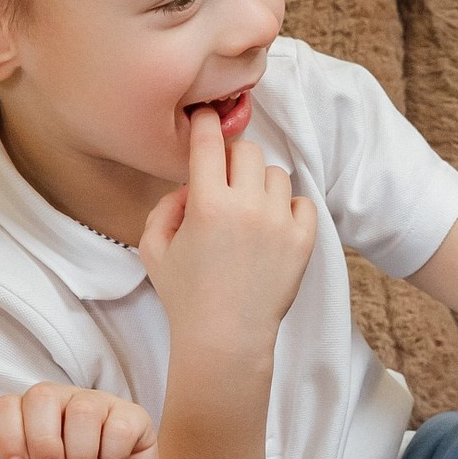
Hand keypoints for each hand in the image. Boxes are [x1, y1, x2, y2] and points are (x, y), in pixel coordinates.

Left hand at [0, 385, 165, 458]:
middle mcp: (64, 404)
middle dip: (44, 443)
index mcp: (31, 418)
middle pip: (42, 396)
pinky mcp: (134, 420)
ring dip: (81, 457)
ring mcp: (100, 407)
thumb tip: (30, 421)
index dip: (9, 439)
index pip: (6, 406)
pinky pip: (119, 427)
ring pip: (83, 410)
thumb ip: (16, 448)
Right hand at [139, 108, 318, 366]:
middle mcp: (246, 206)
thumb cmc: (185, 296)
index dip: (206, 124)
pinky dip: (287, 208)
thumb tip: (191, 184)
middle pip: (247, 151)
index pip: (209, 142)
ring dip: (259, 184)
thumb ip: (165, 206)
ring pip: (275, 173)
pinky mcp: (303, 240)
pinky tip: (272, 228)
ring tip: (248, 213)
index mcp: (206, 204)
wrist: (225, 340)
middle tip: (225, 182)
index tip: (207, 118)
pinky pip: (302, 201)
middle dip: (233, 160)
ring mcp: (279, 222)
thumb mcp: (154, 249)